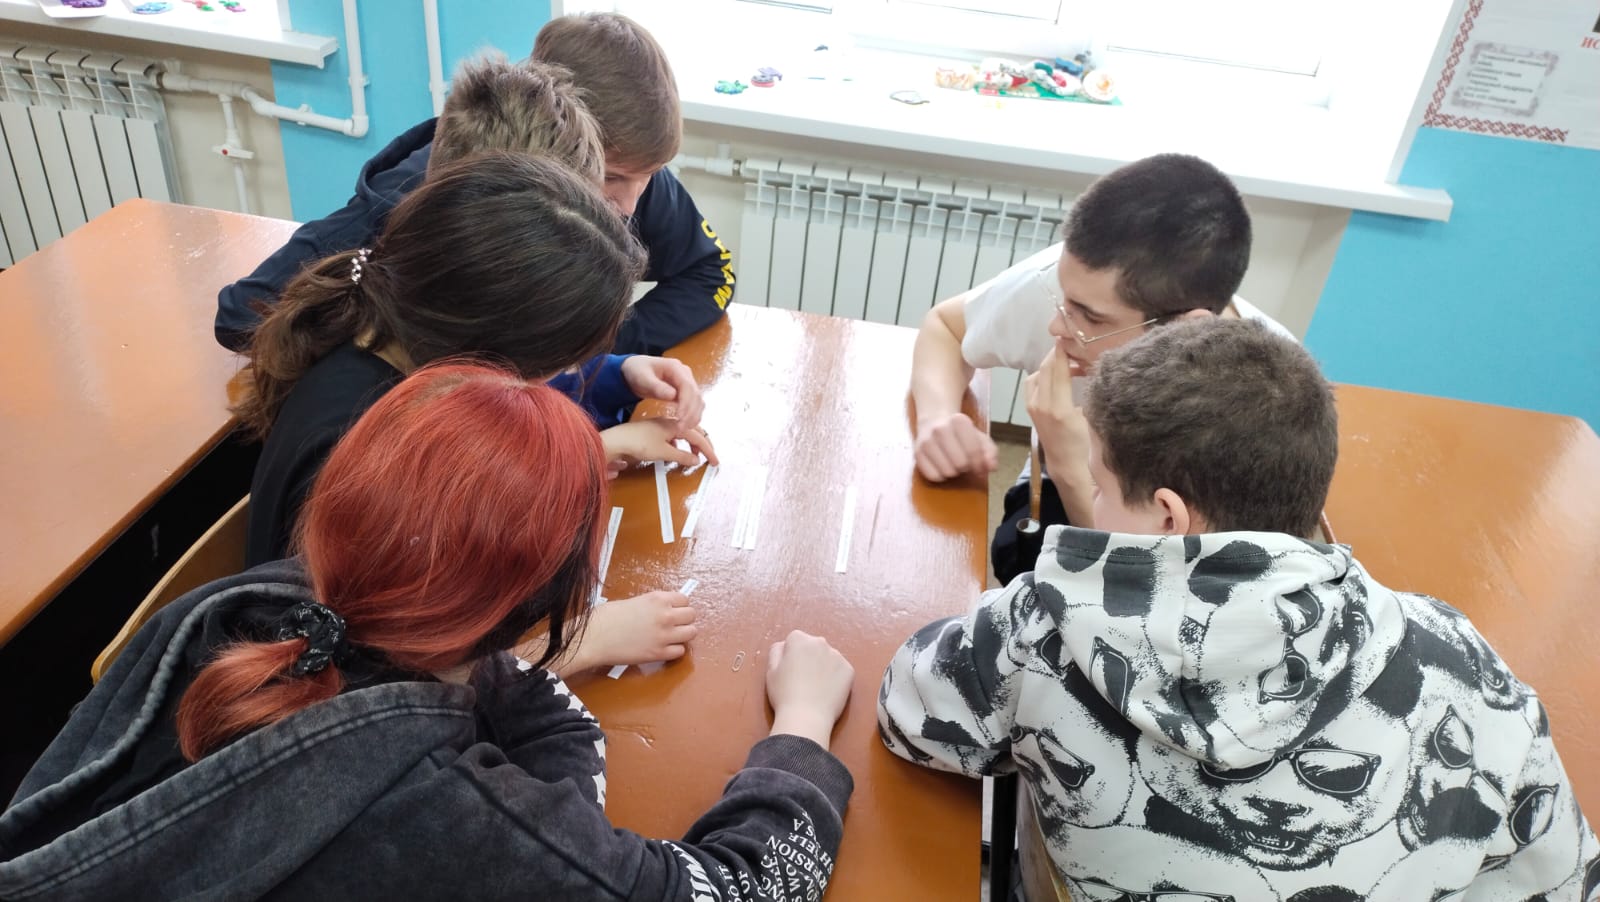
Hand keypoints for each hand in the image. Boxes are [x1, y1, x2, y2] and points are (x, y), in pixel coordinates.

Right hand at [580, 591, 698, 667]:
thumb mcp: (633, 601)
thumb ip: (652, 605)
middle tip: (674, 624)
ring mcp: (664, 635)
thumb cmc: (605, 618)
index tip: (674, 611)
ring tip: (671, 637)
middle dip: (684, 620)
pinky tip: (664, 648)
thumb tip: (661, 609)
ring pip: (691, 633)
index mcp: (657, 599)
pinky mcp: (658, 653)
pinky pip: (680, 651)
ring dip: (683, 635)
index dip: (679, 606)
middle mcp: (665, 615)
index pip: (685, 600)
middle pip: (692, 615)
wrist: (594, 638)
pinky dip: (674, 650)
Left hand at [601, 419, 718, 468]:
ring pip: (684, 433)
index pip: (698, 437)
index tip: (715, 462)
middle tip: (710, 457)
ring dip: (693, 444)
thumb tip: (696, 460)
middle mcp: (670, 422)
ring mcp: (662, 425)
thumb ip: (681, 456)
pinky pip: (674, 434)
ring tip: (696, 455)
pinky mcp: (654, 430)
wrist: (617, 439)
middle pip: (693, 432)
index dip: (708, 450)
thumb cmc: (639, 443)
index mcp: (675, 425)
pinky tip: (677, 450)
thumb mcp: (662, 452)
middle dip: (704, 444)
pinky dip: (681, 443)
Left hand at [621, 356, 703, 430]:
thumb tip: (673, 395)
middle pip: (696, 394)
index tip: (680, 417)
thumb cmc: (638, 371)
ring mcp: (687, 382)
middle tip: (682, 427)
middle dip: (691, 412)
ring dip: (694, 415)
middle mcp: (685, 374)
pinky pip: (694, 404)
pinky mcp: (685, 391)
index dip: (686, 403)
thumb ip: (656, 386)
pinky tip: (687, 425)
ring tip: (684, 428)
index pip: (687, 386)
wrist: (636, 370)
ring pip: (698, 400)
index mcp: (675, 367)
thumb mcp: (642, 378)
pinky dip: (693, 415)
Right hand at [766, 630, 853, 748]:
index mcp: (800, 640)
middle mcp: (821, 643)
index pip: (794, 639)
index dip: (791, 655)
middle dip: (808, 657)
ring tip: (815, 687)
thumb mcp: (771, 671)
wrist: (806, 717)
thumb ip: (776, 651)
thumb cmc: (784, 694)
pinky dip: (835, 677)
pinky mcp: (849, 670)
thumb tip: (784, 645)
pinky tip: (826, 691)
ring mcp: (837, 656)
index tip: (790, 670)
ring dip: (822, 666)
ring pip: (827, 657)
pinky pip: (840, 669)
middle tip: (802, 679)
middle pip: (813, 646)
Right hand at [914, 412, 998, 481]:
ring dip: (954, 472)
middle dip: (966, 467)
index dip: (980, 465)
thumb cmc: (961, 433)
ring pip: (947, 472)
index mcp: (958, 421)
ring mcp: (926, 441)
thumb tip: (991, 467)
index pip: (973, 452)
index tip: (980, 467)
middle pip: (960, 464)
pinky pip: (932, 476)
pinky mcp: (916, 454)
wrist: (934, 421)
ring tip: (953, 463)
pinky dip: (940, 476)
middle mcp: (940, 429)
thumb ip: (990, 452)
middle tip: (965, 462)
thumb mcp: (980, 438)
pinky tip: (942, 467)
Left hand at [1024, 346, 1090, 484]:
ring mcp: (1033, 408)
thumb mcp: (1093, 417)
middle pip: (1045, 369)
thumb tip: (1093, 367)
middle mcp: (1041, 406)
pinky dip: (1043, 375)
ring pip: (1036, 375)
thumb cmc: (1086, 443)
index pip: (1057, 371)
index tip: (1070, 339)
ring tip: (1067, 364)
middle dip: (1056, 355)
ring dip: (1050, 365)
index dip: (1062, 353)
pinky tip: (1057, 376)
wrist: (1066, 464)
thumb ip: (1091, 392)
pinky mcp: (1030, 409)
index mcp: (1059, 408)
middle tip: (1072, 348)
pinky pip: (1033, 384)